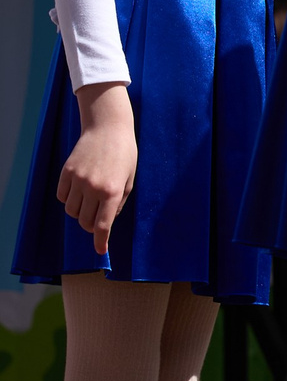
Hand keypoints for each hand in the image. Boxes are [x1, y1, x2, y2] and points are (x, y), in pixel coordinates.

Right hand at [59, 82, 137, 253]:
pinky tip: (79, 190)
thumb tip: (106, 223)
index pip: (103, 224)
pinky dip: (69, 200)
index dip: (101, 241)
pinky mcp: (66, 173)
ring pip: (72, 211)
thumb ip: (118, 202)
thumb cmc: (124, 155)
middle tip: (98, 219)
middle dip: (91, 225)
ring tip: (90, 199)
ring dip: (80, 212)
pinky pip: (62, 198)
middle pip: (85, 221)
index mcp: (113, 191)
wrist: (108, 129)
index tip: (101, 251)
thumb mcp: (129, 180)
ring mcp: (78, 180)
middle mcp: (93, 188)